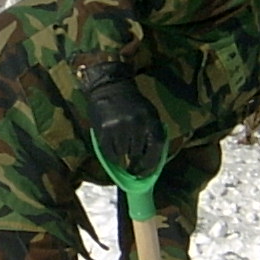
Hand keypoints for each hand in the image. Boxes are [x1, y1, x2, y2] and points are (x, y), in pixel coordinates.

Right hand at [74, 58, 163, 178]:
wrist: (109, 87)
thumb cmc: (132, 103)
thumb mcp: (149, 114)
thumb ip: (152, 134)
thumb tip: (152, 161)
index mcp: (150, 120)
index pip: (156, 148)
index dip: (152, 164)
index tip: (146, 172)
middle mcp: (136, 124)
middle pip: (137, 154)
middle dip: (135, 161)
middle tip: (132, 165)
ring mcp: (118, 128)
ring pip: (123, 155)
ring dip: (122, 155)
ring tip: (121, 147)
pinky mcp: (103, 131)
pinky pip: (109, 153)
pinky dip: (111, 156)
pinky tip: (112, 150)